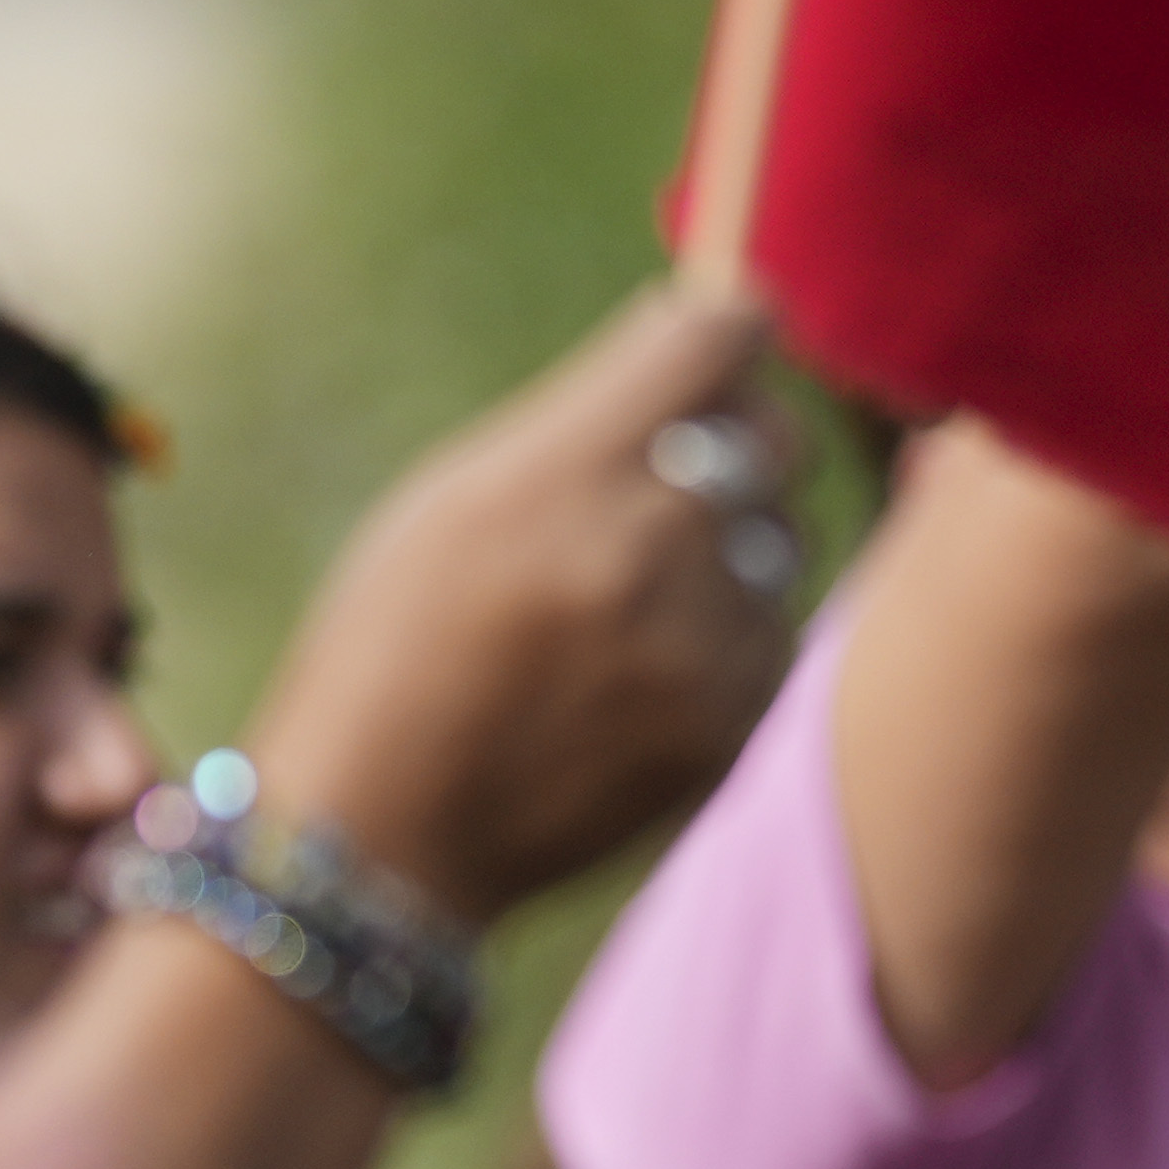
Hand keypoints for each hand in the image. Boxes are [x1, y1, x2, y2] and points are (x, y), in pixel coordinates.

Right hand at [243, 284, 801, 927]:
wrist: (385, 837)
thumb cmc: (397, 648)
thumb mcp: (452, 500)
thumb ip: (584, 420)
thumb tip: (710, 332)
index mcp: (565, 472)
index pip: (721, 337)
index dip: (726, 330)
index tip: (713, 351)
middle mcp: (650, 547)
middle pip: (775, 435)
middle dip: (737, 438)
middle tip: (673, 477)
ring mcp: (702, 643)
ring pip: (783, 540)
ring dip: (730, 550)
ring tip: (628, 602)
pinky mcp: (735, 722)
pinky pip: (774, 633)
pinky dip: (727, 639)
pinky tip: (637, 677)